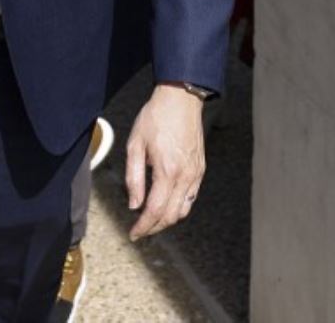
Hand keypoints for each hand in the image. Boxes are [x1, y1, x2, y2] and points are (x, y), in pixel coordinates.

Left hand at [124, 83, 206, 240]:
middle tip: (140, 230)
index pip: (155, 211)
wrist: (181, 99)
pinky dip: (178, 207)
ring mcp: (196, 174)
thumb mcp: (135, 145)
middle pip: (171, 216)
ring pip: (184, 210)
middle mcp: (185, 176)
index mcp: (167, 171)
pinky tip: (166, 204)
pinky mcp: (200, 169)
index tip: (133, 234)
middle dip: (154, 228)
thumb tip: (134, 204)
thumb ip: (133, 177)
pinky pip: (191, 197)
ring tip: (151, 220)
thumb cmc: (155, 118)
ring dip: (167, 220)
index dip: (143, 227)